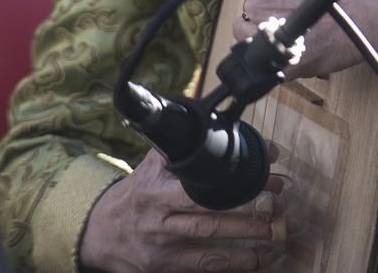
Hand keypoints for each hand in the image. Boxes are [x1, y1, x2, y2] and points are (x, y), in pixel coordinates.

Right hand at [80, 146, 290, 272]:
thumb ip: (179, 145)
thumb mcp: (151, 165)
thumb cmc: (135, 193)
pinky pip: (201, 269)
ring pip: (210, 248)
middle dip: (248, 210)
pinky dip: (230, 265)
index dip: (235, 180)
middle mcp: (159, 220)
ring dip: (246, 240)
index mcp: (156, 189)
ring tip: (276, 232)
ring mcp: (161, 249)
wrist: (98, 232)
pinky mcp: (163, 270)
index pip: (200, 184)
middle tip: (279, 202)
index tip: (265, 168)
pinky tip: (255, 260)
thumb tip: (217, 119)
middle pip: (210, 217)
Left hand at [234, 0, 377, 81]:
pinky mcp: (285, 61)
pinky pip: (267, 61)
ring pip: (253, 34)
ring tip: (306, 23)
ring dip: (272, 30)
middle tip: (311, 2)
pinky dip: (283, 54)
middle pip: (253, 5)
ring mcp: (271, 32)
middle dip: (277, 4)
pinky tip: (307, 42)